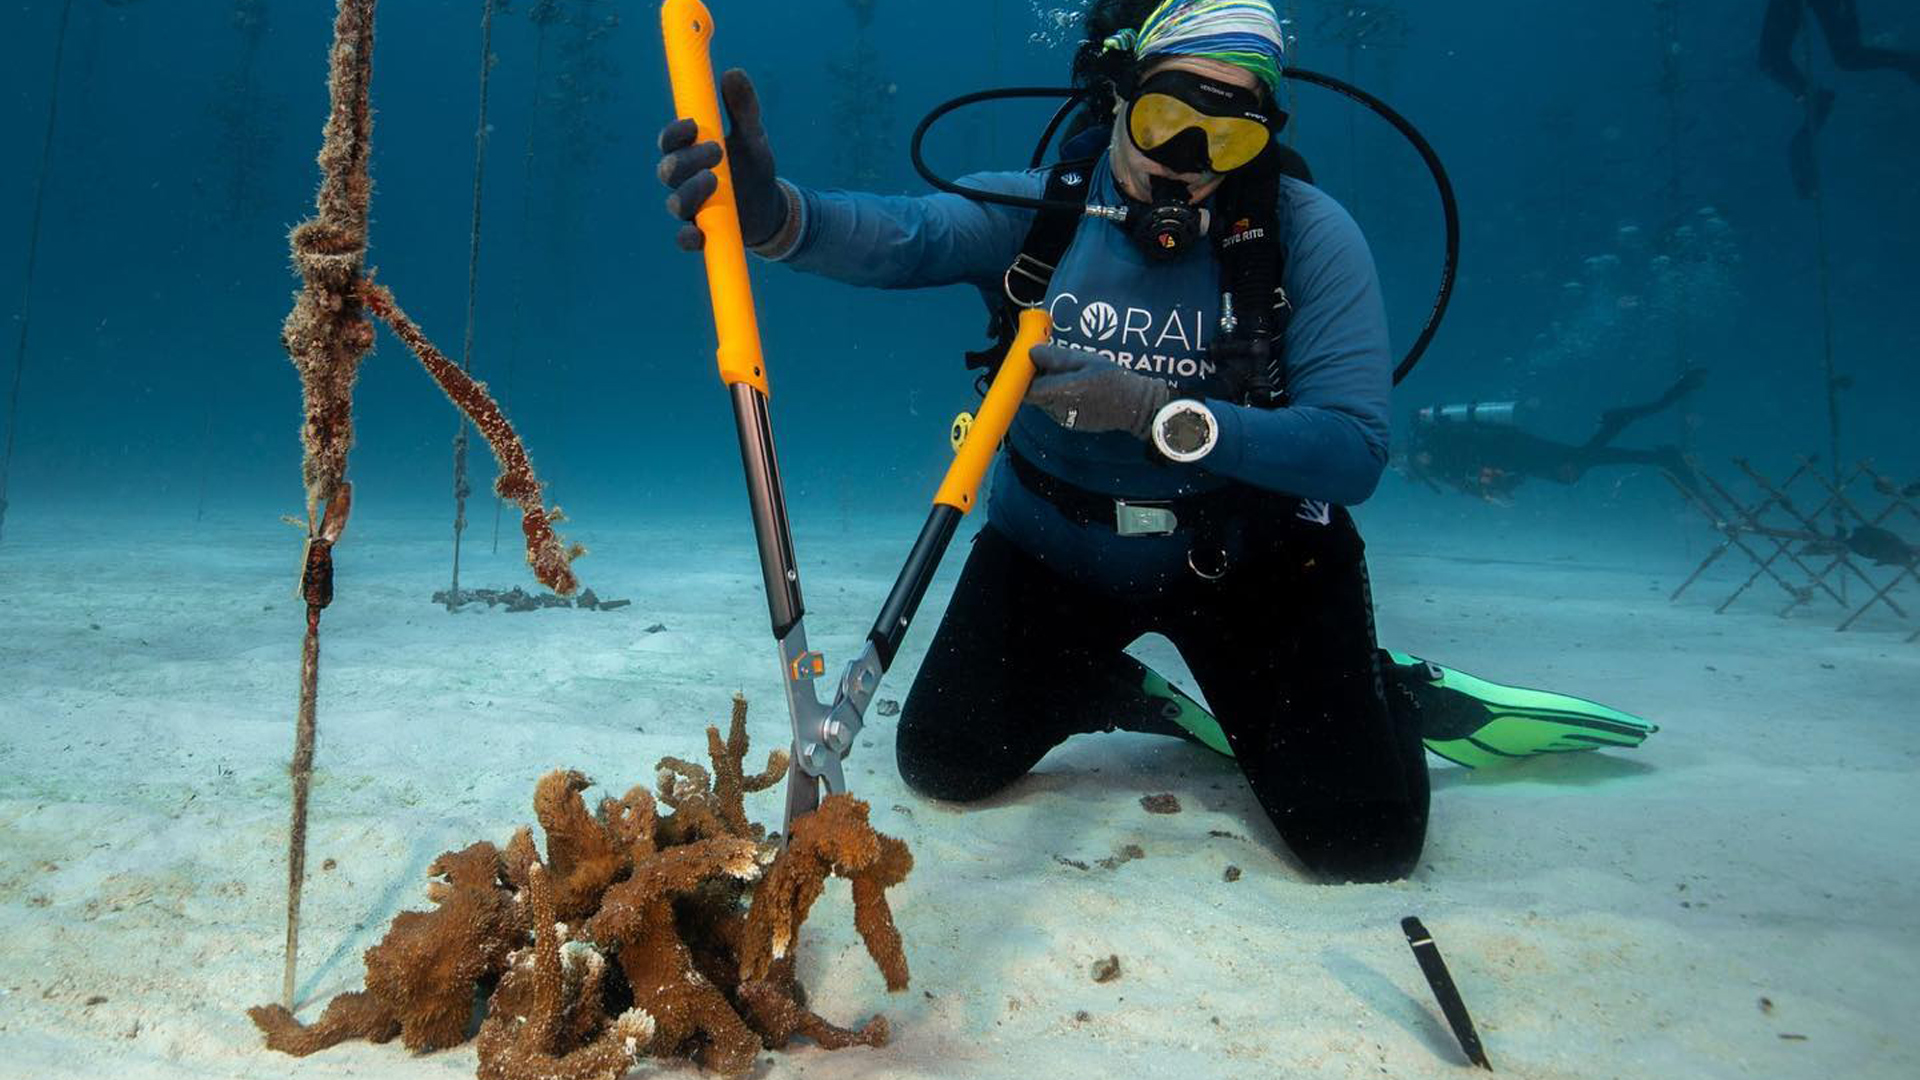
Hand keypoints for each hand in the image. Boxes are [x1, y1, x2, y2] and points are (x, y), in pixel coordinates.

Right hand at [657, 69, 784, 251]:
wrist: (770, 208)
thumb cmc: (753, 168)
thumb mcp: (752, 136)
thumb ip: (743, 108)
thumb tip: (734, 73)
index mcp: (691, 152)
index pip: (670, 141)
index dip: (675, 133)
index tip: (693, 124)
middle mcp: (684, 179)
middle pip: (668, 170)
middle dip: (687, 160)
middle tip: (717, 152)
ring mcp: (691, 208)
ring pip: (675, 202)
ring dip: (689, 193)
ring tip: (714, 181)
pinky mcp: (701, 233)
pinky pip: (685, 239)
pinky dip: (688, 238)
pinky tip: (697, 234)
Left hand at [1023, 342, 1172, 440]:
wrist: (1136, 407)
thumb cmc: (1114, 380)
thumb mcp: (1087, 360)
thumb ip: (1057, 357)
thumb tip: (1033, 353)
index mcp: (1062, 392)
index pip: (1028, 390)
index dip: (1025, 377)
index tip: (1030, 363)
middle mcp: (1060, 410)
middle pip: (1035, 396)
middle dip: (1038, 380)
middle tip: (1051, 364)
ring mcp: (1066, 419)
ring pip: (1046, 403)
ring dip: (1050, 389)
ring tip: (1070, 374)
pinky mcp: (1073, 424)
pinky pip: (1057, 409)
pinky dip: (1060, 397)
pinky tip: (1077, 388)